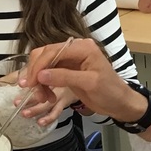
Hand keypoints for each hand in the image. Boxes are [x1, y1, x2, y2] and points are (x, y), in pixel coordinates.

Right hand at [21, 38, 145, 123]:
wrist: (119, 103)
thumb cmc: (110, 92)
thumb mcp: (89, 84)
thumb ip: (65, 77)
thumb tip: (41, 75)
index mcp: (83, 48)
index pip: (53, 51)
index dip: (39, 66)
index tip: (30, 83)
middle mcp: (75, 50)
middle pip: (45, 55)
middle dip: (36, 73)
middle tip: (31, 90)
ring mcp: (70, 60)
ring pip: (44, 65)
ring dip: (39, 81)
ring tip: (42, 98)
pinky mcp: (67, 70)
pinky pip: (48, 73)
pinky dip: (44, 85)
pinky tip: (47, 96)